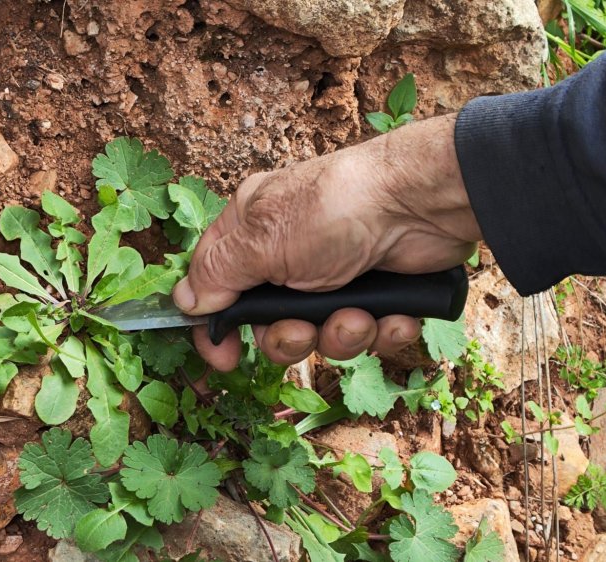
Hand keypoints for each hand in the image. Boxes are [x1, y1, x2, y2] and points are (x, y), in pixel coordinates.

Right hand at [172, 113, 481, 370]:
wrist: (420, 202)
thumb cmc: (334, 208)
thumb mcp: (261, 240)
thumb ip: (217, 274)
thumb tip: (184, 302)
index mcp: (253, 234)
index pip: (218, 289)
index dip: (217, 329)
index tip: (225, 360)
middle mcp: (291, 257)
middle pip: (272, 326)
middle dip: (290, 338)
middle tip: (303, 328)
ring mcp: (338, 276)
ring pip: (323, 337)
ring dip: (341, 335)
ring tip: (358, 314)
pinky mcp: (379, 293)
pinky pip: (370, 334)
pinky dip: (382, 330)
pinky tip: (394, 313)